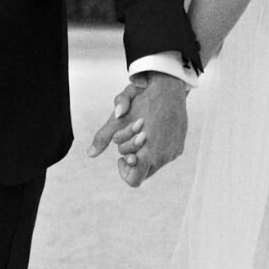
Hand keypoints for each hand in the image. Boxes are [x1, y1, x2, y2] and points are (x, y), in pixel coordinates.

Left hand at [88, 73, 188, 187]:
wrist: (169, 88)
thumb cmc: (142, 102)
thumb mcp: (119, 119)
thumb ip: (103, 137)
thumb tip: (89, 154)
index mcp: (148, 154)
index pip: (133, 180)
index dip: (124, 170)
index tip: (121, 156)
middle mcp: (163, 157)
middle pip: (141, 171)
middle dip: (132, 155)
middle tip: (131, 137)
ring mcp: (173, 152)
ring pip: (153, 164)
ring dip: (143, 152)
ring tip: (142, 131)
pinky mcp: (179, 147)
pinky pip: (164, 156)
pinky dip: (155, 148)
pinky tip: (153, 131)